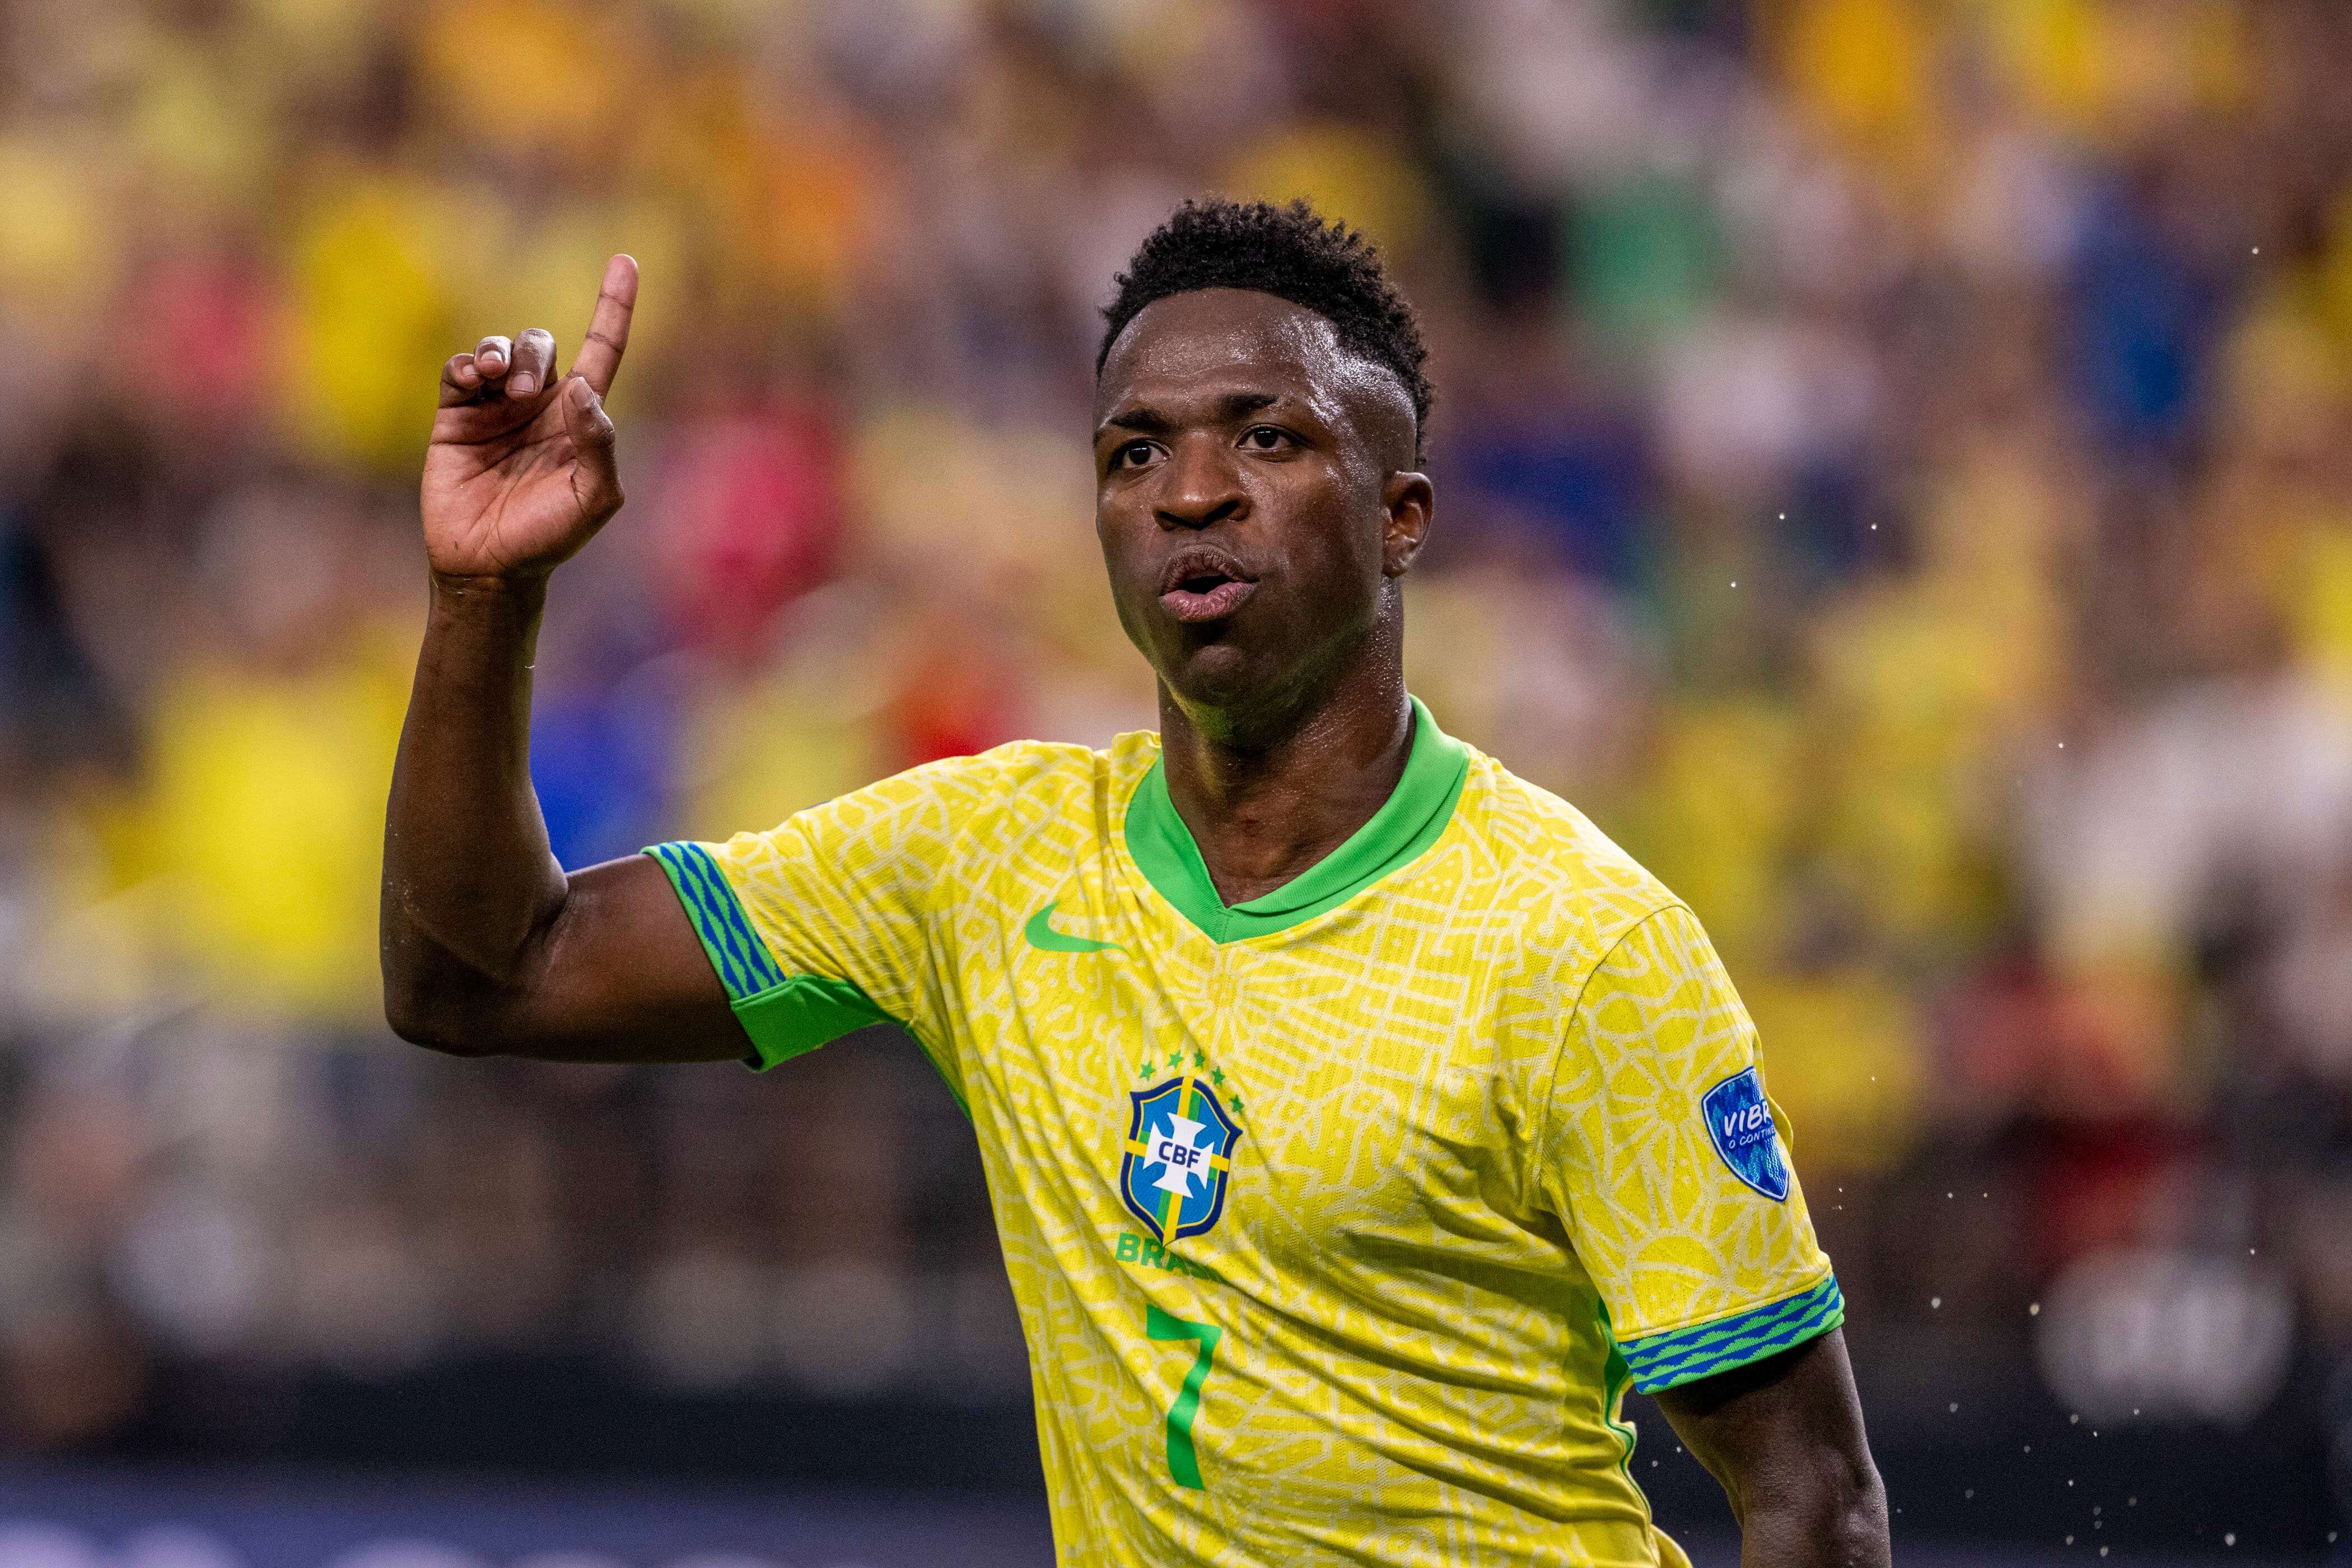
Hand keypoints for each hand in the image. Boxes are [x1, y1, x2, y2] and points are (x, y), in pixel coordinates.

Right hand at [421, 254, 637, 582]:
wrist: (489, 565)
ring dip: (500, 354)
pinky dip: (466, 364)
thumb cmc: (547, 537)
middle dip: (533, 353)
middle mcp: (539, 405)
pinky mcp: (456, 416)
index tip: (626, 262)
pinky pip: (459, 371)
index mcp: (579, 419)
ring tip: (497, 383)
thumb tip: (586, 389)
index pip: (602, 350)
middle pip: (541, 344)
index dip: (614, 307)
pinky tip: (473, 379)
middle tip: (523, 392)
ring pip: (501, 348)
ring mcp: (495, 409)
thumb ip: (599, 444)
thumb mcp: (593, 499)